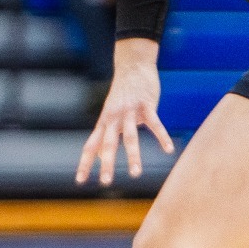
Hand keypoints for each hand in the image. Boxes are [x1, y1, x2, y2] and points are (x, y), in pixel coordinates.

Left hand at [77, 44, 174, 185]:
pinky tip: (168, 150)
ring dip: (133, 156)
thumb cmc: (122, 94)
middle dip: (106, 163)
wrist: (133, 65)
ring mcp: (129, 111)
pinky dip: (162, 137)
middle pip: (108, 144)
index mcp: (104, 122)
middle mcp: (113, 118)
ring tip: (135, 174)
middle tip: (105, 182)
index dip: (84, 163)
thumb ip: (105, 134)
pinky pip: (155, 124)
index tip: (79, 181)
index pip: (90, 146)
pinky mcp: (146, 105)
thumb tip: (98, 154)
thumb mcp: (110, 114)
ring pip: (130, 137)